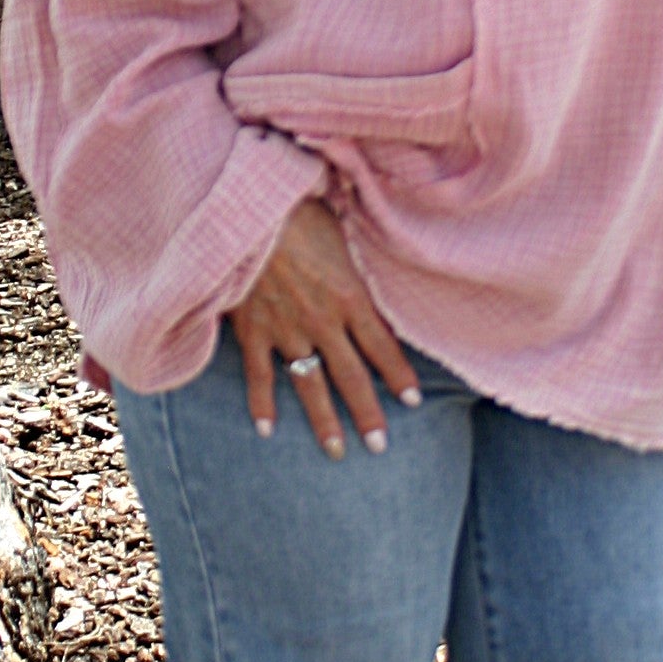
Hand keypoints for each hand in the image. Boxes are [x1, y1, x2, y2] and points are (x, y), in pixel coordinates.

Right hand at [230, 199, 421, 459]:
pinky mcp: (253, 329)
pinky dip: (262, 403)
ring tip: (336, 451)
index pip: (383, 346)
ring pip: (310, 384)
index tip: (413, 401)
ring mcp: (286, 329)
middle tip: (380, 446)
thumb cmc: (300, 210)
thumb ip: (357, 262)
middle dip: (368, 413)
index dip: (399, 375)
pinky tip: (266, 429)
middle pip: (352, 376)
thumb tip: (378, 271)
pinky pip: (258, 375)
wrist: (249, 209)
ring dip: (324, 421)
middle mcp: (323, 321)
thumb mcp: (343, 231)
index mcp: (351, 296)